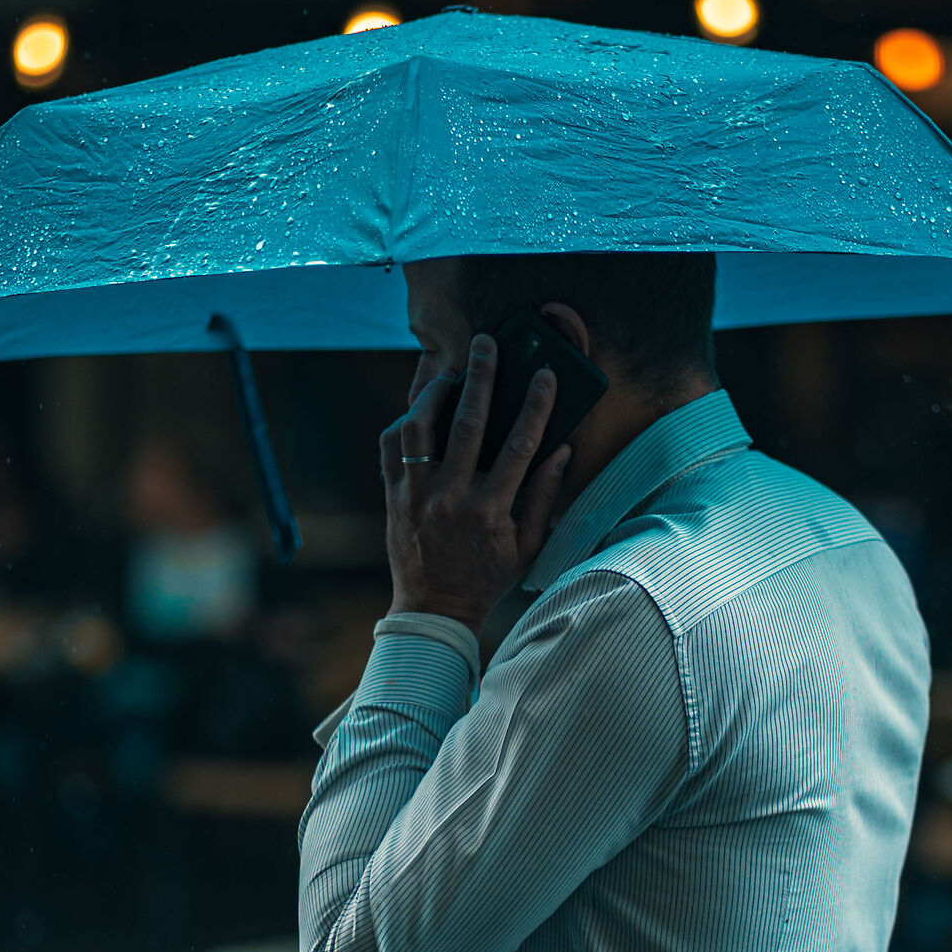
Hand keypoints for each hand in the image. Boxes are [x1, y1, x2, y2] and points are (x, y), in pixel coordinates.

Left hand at [380, 336, 571, 632]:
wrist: (433, 609)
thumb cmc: (488, 578)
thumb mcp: (527, 546)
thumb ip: (543, 498)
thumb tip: (561, 451)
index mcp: (490, 511)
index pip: (519, 446)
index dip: (535, 406)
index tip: (545, 375)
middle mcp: (450, 498)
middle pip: (466, 424)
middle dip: (480, 377)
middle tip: (486, 343)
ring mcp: (415, 495)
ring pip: (419, 428)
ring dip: (433, 392)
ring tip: (449, 370)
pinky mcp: (392, 496)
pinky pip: (391, 447)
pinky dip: (404, 421)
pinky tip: (420, 406)